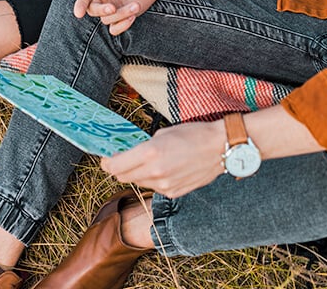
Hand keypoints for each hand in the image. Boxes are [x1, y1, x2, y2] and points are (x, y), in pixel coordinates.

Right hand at [74, 0, 161, 34]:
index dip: (80, 4)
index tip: (78, 13)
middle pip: (93, 10)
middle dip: (102, 11)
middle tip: (113, 7)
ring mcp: (112, 9)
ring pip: (107, 20)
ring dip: (121, 15)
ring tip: (135, 5)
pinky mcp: (122, 17)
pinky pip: (116, 29)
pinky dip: (122, 26)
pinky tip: (133, 16)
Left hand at [101, 119, 224, 197]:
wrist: (219, 148)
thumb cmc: (193, 134)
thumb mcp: (163, 133)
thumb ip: (144, 146)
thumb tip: (130, 153)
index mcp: (150, 153)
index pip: (116, 166)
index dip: (107, 163)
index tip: (106, 158)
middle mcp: (155, 172)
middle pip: (123, 177)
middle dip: (120, 168)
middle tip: (122, 159)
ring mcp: (164, 185)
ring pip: (139, 183)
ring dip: (137, 173)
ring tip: (150, 161)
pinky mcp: (173, 193)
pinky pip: (154, 187)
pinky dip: (153, 179)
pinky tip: (165, 168)